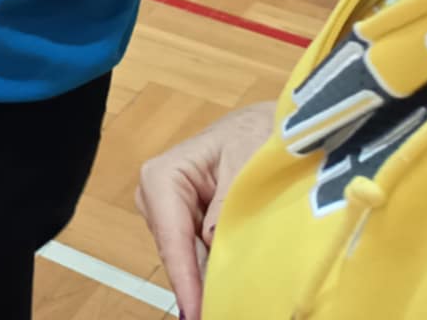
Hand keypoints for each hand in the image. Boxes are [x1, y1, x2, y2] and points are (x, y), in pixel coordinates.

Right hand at [135, 101, 275, 319]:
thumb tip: (213, 244)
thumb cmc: (256, 134)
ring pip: (188, 260)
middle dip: (199, 287)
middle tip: (221, 310)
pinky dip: (216, 273)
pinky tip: (232, 291)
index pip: (173, 238)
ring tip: (231, 303)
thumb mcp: (247, 163)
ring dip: (209, 283)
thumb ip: (227, 205)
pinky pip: (200, 256)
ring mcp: (172, 213)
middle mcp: (157, 197)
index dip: (186, 281)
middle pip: (177, 255)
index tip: (198, 313)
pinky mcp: (190, 225)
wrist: (268, 126)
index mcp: (164, 176)